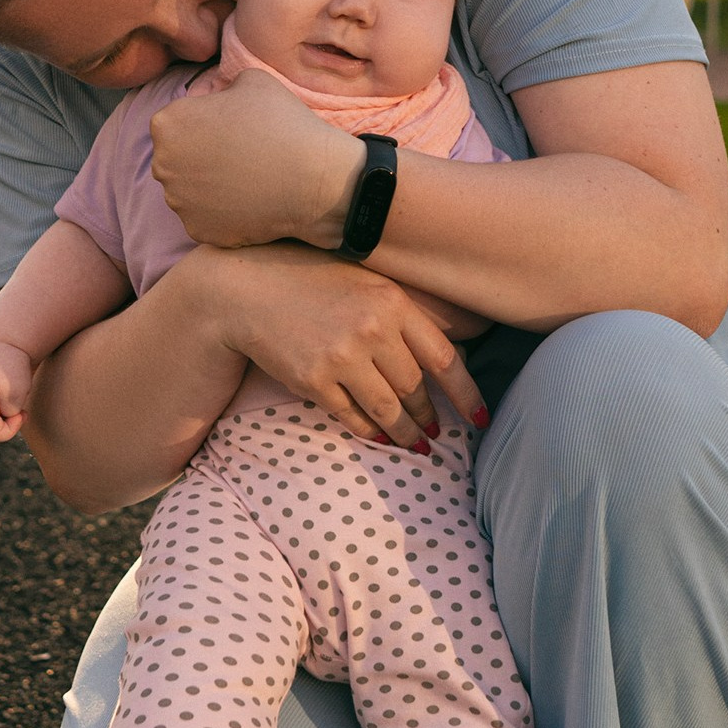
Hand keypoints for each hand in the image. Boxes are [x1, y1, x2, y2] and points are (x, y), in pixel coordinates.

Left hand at [151, 67, 360, 251]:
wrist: (312, 179)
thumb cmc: (282, 123)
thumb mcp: (252, 80)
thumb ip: (224, 87)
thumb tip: (220, 99)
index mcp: (168, 124)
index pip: (176, 123)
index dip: (203, 123)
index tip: (229, 128)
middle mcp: (163, 165)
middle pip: (176, 159)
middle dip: (199, 157)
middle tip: (236, 155)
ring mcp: (178, 202)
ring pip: (188, 192)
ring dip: (208, 186)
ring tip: (244, 180)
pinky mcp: (197, 231)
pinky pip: (205, 219)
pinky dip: (221, 213)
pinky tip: (247, 202)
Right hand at [187, 243, 488, 451]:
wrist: (246, 288)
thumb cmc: (311, 282)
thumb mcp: (364, 284)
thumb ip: (402, 314)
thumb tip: (446, 357)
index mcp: (392, 301)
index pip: (444, 359)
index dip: (467, 394)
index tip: (480, 419)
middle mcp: (372, 329)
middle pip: (416, 388)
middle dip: (429, 416)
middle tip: (437, 432)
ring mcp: (342, 356)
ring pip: (388, 409)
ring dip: (405, 433)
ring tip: (416, 444)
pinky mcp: (314, 379)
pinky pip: (352, 416)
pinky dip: (369, 431)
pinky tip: (378, 437)